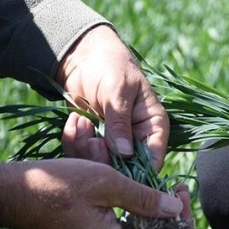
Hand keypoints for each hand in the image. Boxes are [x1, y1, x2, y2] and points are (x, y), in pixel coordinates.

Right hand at [0, 159, 191, 228]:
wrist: (12, 193)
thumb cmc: (56, 186)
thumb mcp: (106, 183)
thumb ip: (143, 199)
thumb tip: (175, 209)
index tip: (182, 202)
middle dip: (174, 222)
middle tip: (177, 189)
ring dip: (157, 216)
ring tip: (164, 186)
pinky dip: (138, 215)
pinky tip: (140, 191)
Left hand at [57, 25, 168, 168]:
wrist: (83, 56)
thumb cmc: (110, 66)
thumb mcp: (117, 91)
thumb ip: (120, 123)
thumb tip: (125, 155)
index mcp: (153, 126)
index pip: (154, 159)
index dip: (139, 172)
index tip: (116, 167)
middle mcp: (136, 139)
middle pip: (125, 170)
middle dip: (104, 158)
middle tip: (92, 139)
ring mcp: (113, 142)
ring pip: (101, 165)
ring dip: (85, 147)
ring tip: (80, 121)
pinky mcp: (92, 141)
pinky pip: (82, 155)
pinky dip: (73, 142)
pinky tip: (74, 120)